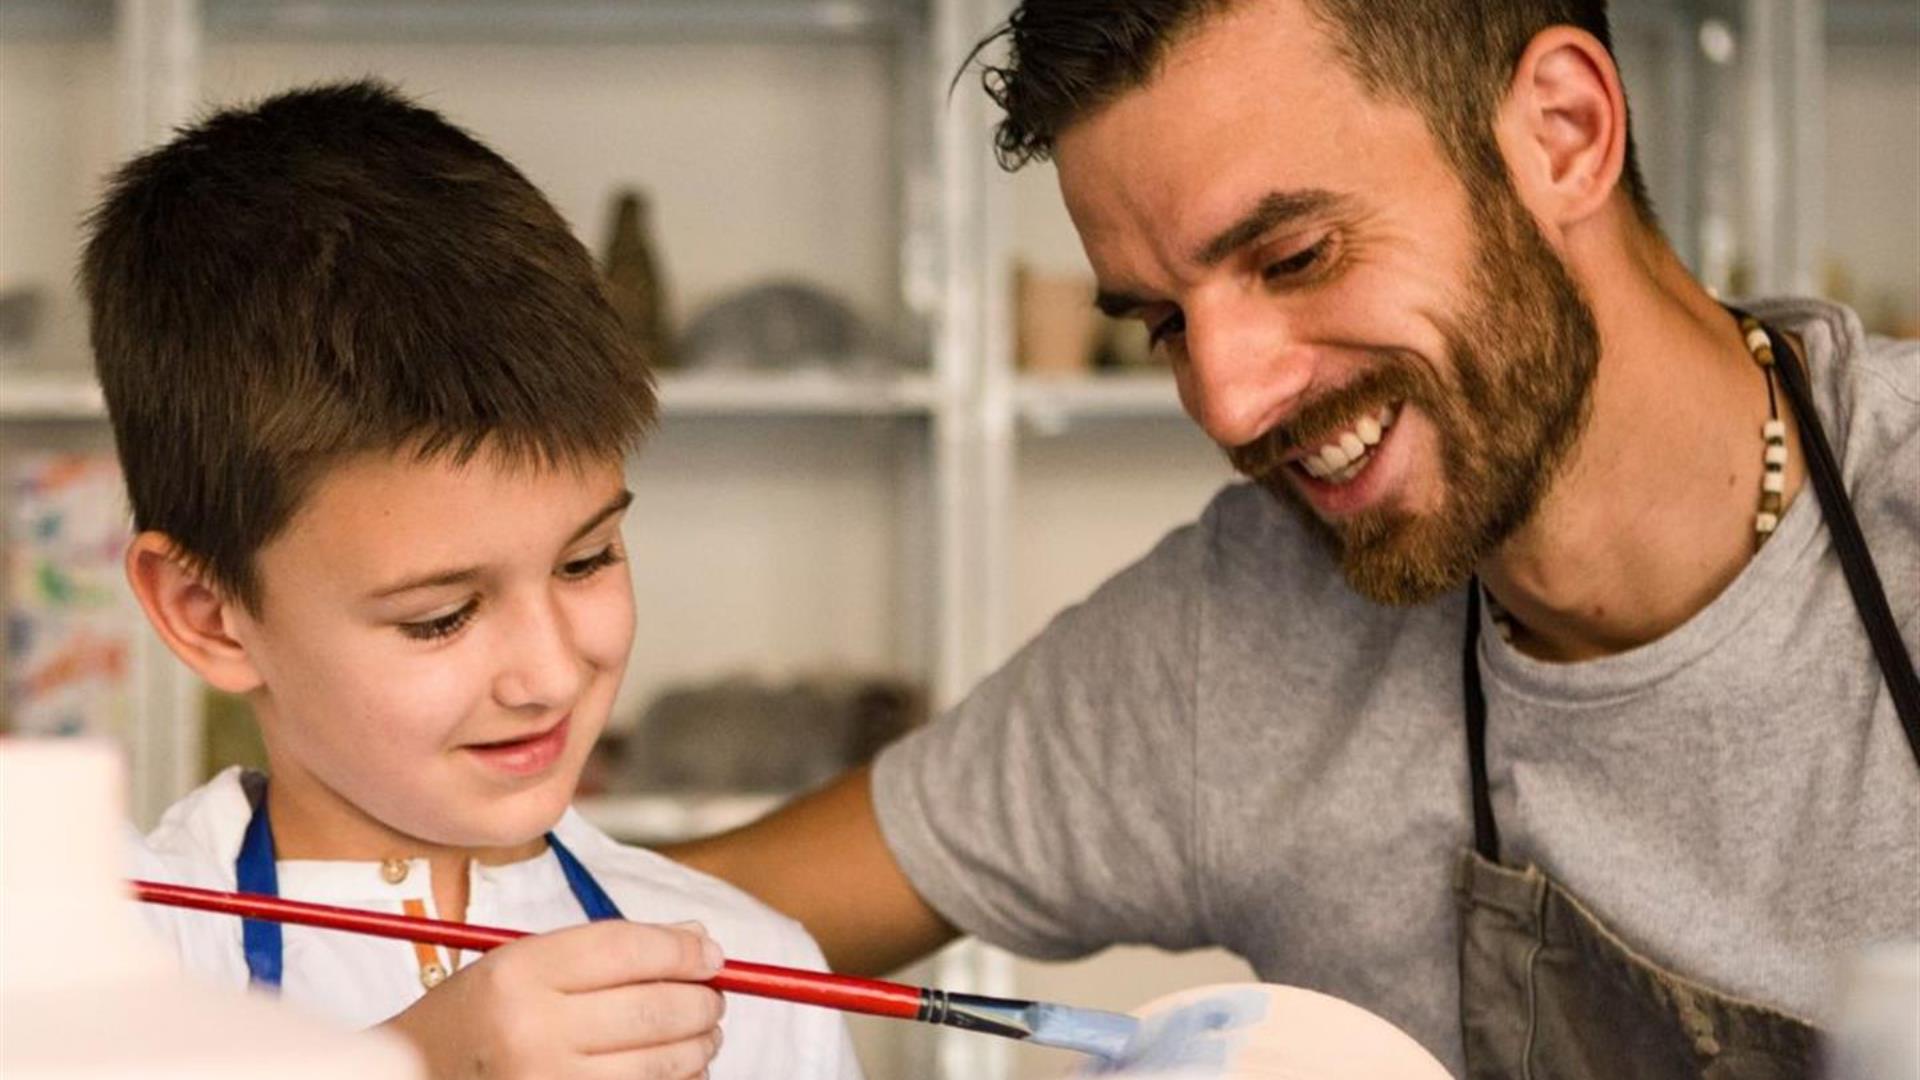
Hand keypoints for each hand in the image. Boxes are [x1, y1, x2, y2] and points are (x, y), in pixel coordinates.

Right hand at [382, 920, 726, 1079]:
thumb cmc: (474, 1020)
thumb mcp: (519, 965)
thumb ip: (605, 949)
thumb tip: (696, 938)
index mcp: (516, 974)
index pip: (627, 949)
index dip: (682, 950)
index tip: (711, 953)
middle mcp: (531, 1032)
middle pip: (654, 1007)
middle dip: (702, 1000)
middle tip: (713, 997)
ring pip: (662, 1063)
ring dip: (698, 1046)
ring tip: (702, 1035)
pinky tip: (679, 1070)